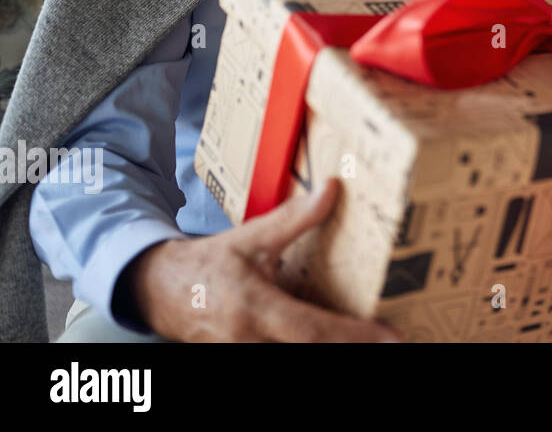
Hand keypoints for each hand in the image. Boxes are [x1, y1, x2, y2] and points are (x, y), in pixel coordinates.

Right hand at [126, 177, 401, 341]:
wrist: (158, 293)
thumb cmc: (207, 265)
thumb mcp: (250, 237)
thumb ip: (293, 219)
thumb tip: (331, 190)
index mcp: (254, 309)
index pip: (313, 331)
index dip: (353, 337)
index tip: (391, 337)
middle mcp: (250, 341)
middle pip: (313, 353)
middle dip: (352, 348)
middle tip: (393, 340)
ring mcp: (245, 356)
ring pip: (299, 360)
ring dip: (336, 350)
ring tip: (374, 340)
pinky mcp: (244, 359)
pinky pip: (286, 357)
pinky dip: (315, 349)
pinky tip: (340, 339)